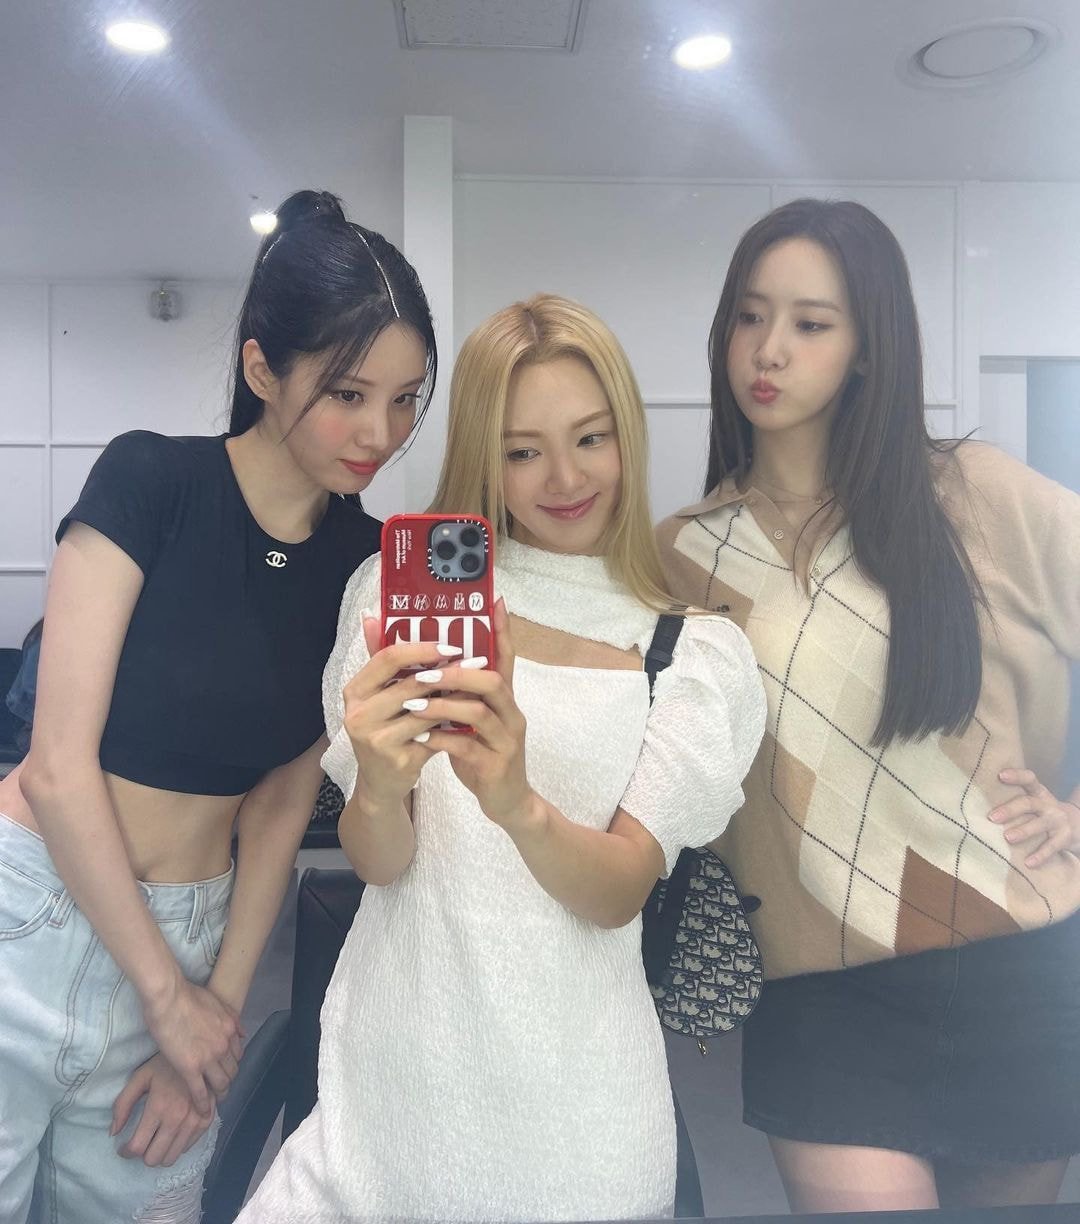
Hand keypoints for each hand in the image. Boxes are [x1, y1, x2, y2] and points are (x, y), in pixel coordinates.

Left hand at [111, 1052, 215, 1167]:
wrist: (200, 1052)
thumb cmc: (166, 1065)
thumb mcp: (140, 1077)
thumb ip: (123, 1104)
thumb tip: (113, 1132)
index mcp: (158, 1108)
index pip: (138, 1147)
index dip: (126, 1152)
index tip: (124, 1148)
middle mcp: (177, 1119)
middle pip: (154, 1159)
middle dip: (143, 1154)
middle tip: (142, 1142)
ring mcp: (194, 1122)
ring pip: (171, 1158)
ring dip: (160, 1153)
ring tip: (156, 1140)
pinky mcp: (206, 1121)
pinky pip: (187, 1148)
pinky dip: (176, 1145)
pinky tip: (173, 1132)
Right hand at [141, 976, 242, 1115]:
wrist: (169, 997)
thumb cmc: (187, 995)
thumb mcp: (217, 1002)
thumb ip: (231, 1018)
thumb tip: (243, 1033)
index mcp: (230, 1029)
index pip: (236, 1055)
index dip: (230, 1064)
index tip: (224, 1070)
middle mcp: (223, 1045)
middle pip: (232, 1071)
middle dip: (227, 1081)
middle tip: (219, 1088)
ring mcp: (208, 1058)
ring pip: (220, 1084)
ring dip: (219, 1095)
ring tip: (213, 1102)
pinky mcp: (190, 1068)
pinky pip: (200, 1092)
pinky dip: (203, 1104)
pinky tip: (201, 1112)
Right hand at [341, 619, 463, 808]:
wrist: (381, 783)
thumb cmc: (385, 730)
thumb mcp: (378, 697)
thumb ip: (381, 660)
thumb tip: (373, 615)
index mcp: (354, 691)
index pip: (387, 658)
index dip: (421, 648)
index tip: (450, 644)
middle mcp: (359, 715)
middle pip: (410, 683)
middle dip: (448, 671)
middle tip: (478, 659)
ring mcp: (377, 740)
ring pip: (426, 709)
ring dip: (456, 696)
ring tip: (480, 684)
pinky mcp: (398, 760)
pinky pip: (434, 734)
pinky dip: (453, 723)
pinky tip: (471, 713)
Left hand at [422, 600, 535, 831]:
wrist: (507, 801)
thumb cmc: (482, 753)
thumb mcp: (469, 721)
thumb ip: (454, 694)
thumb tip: (426, 665)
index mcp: (505, 698)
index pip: (506, 656)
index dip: (502, 630)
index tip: (494, 601)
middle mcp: (511, 714)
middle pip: (492, 680)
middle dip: (456, 673)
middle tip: (425, 671)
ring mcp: (507, 739)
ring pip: (479, 712)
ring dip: (443, 705)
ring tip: (414, 705)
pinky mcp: (496, 764)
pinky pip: (468, 747)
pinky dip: (442, 739)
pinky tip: (422, 738)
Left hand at [989, 768, 1079, 868]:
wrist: (1079, 826)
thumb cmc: (1044, 813)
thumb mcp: (1036, 803)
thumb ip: (1015, 801)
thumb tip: (976, 804)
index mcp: (1039, 793)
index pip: (1029, 780)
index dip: (1017, 776)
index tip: (1000, 775)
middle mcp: (1048, 805)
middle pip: (1029, 803)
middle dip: (1010, 809)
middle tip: (992, 817)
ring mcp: (1057, 821)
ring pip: (1039, 825)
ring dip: (1023, 831)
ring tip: (1007, 837)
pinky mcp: (1064, 838)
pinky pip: (1051, 847)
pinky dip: (1040, 855)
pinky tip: (1028, 863)